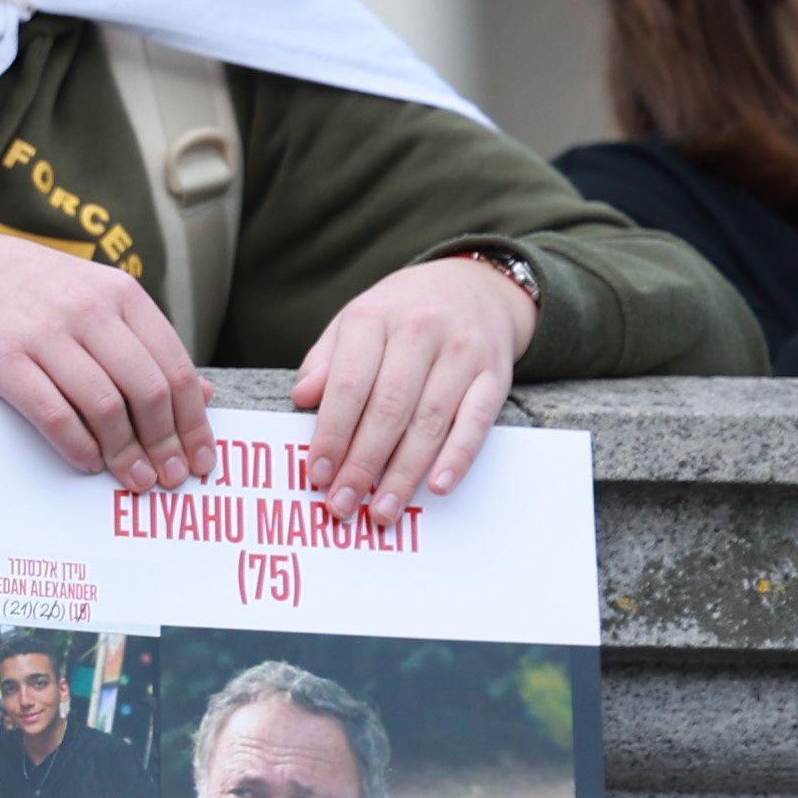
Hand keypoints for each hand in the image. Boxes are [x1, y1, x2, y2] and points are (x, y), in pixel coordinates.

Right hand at [0, 225, 213, 489]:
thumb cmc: (35, 292)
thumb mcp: (97, 298)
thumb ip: (147, 343)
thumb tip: (205, 395)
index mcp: (121, 293)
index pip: (176, 367)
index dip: (193, 422)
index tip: (201, 459)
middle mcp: (88, 310)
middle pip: (147, 390)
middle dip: (165, 444)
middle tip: (169, 478)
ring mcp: (44, 333)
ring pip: (104, 406)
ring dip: (125, 454)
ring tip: (134, 479)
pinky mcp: (3, 358)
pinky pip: (52, 413)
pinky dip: (77, 445)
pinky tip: (89, 462)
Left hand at [292, 256, 532, 523]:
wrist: (473, 286)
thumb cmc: (399, 315)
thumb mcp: (354, 324)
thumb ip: (325, 362)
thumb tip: (301, 398)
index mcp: (374, 318)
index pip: (349, 384)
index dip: (331, 433)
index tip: (316, 474)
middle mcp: (420, 331)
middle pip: (389, 409)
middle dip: (363, 464)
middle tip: (343, 505)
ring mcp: (463, 352)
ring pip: (430, 422)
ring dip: (404, 474)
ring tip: (382, 511)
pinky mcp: (496, 374)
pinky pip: (477, 421)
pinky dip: (459, 456)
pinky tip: (437, 486)